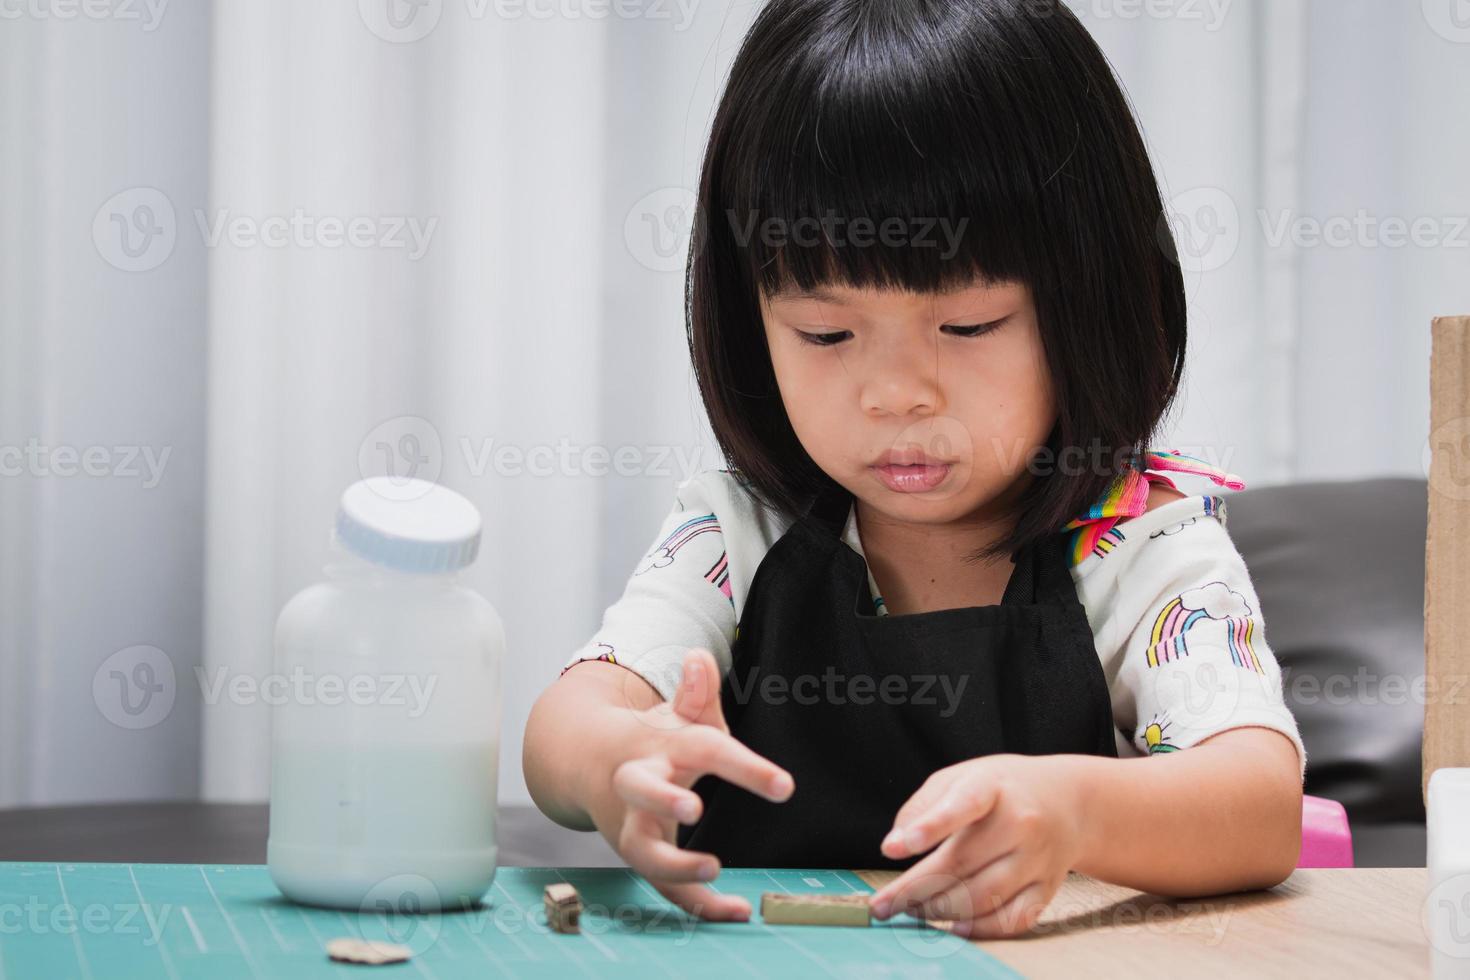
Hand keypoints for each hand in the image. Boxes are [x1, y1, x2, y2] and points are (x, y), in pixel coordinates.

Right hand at [590, 647, 794, 921]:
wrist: (591, 764)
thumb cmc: (653, 739)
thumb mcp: (676, 714)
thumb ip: (696, 693)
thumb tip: (700, 657)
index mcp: (663, 746)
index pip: (705, 750)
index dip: (744, 767)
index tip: (786, 787)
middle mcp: (639, 784)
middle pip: (643, 790)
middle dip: (663, 799)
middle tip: (693, 809)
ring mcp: (633, 823)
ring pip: (643, 849)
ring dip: (675, 864)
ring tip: (714, 868)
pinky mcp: (640, 853)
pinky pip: (666, 887)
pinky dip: (699, 904)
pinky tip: (736, 911)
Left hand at [867, 753, 1088, 938]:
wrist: (1067, 801)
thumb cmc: (1001, 789)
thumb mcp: (962, 776)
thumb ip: (924, 805)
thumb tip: (894, 846)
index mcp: (994, 786)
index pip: (962, 804)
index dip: (928, 827)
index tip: (893, 848)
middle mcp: (1021, 822)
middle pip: (961, 864)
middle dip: (914, 889)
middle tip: (882, 904)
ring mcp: (1038, 858)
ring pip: (983, 897)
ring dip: (939, 910)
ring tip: (911, 910)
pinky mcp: (1047, 887)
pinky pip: (1012, 918)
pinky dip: (979, 929)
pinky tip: (953, 926)